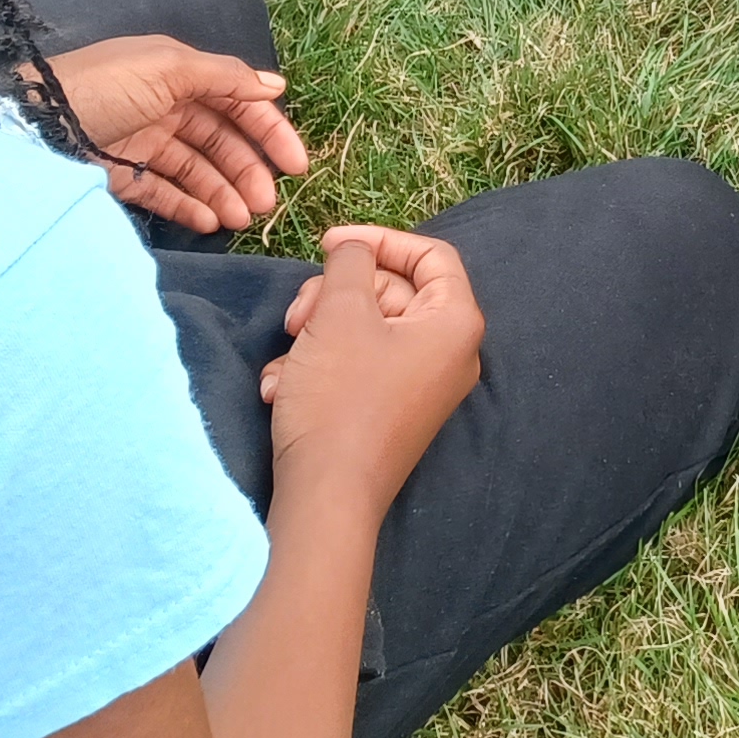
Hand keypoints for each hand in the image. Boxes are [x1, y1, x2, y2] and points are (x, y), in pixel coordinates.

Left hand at [48, 35, 307, 233]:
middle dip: (247, 170)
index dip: (269, 131)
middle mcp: (164, 105)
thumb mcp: (167, 67)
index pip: (237, 102)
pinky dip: (189, 207)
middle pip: (220, 140)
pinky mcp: (120, 176)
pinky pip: (164, 193)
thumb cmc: (102, 85)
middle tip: (266, 204)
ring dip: (223, 193)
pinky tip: (209, 222)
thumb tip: (276, 86)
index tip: (296, 166)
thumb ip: (224, 77)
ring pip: (196, 170)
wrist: (28, 122)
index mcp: (178, 73)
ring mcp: (142, 143)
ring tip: (241, 219)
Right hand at [262, 230, 482, 517]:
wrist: (325, 497)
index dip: (379, 240)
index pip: (431, 255)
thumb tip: (355, 248)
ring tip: (286, 363)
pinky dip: (317, 370)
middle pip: (390, 293)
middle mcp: (448, 354)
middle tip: (296, 317)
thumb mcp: (340, 312)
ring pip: (363, 331)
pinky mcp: (389, 413)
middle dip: (334, 297)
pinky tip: (283, 389)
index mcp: (455, 323)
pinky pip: (355, 369)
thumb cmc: (340, 396)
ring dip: (315, 337)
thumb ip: (350, 263)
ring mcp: (420, 387)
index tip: (329, 241)